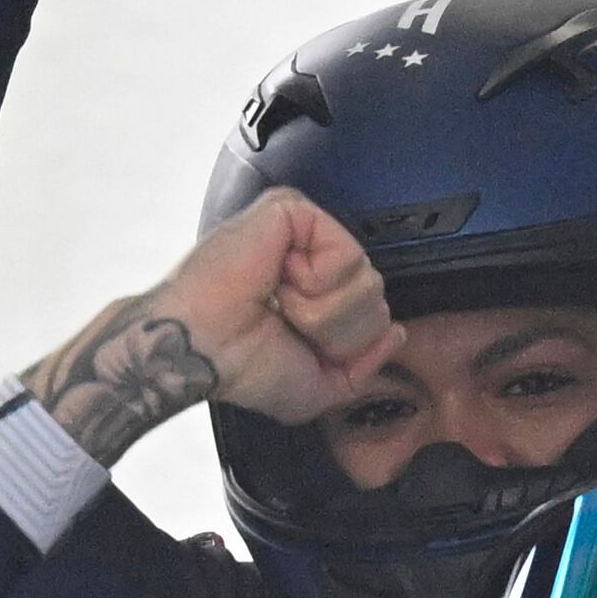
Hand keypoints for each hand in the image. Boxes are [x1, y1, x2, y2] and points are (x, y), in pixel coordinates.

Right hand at [28, 189, 391, 458]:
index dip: (346, 342)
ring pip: (366, 279)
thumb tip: (397, 333)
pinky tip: (277, 280)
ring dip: (323, 311)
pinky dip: (314, 283)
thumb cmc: (239, 365)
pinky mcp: (293, 211)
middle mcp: (309, 255)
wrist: (199, 348)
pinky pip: (346, 254)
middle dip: (337, 329)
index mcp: (313, 289)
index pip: (372, 311)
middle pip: (375, 296)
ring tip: (277, 303)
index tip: (295, 342)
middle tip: (285, 323)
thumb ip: (363, 366)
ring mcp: (302, 230)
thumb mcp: (316, 386)